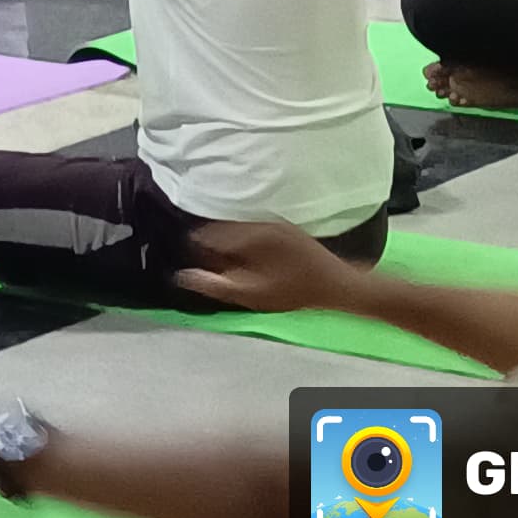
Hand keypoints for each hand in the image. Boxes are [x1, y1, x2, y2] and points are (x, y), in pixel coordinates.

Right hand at [172, 219, 359, 315]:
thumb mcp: (250, 294)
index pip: (205, 235)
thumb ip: (214, 284)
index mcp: (247, 236)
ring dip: (228, 244)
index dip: (195, 251)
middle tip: (212, 269)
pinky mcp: (285, 228)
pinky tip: (251, 260)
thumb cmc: (293, 293)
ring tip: (231, 267)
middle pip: (219, 229)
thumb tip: (180, 275)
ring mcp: (274, 223)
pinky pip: (252, 230)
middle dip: (211, 246)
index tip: (195, 266)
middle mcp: (258, 222)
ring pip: (236, 229)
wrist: (337, 285)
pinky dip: (244, 242)